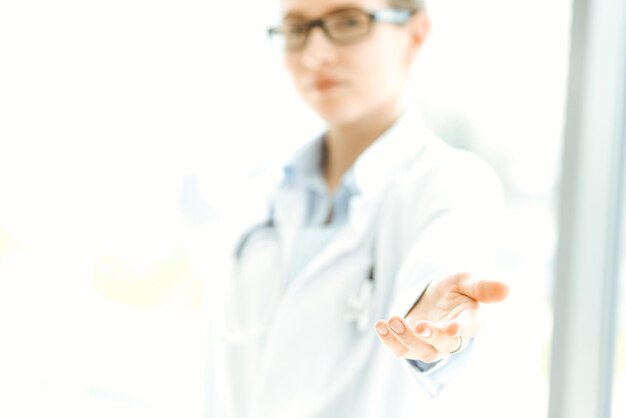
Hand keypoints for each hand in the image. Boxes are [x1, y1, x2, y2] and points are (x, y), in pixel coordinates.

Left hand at [374, 272, 508, 362]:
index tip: (452, 329)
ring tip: (391, 320)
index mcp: (470, 320)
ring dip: (405, 339)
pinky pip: (401, 350)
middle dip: (428, 336)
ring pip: (420, 352)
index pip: (468, 329)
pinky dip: (389, 340)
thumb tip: (507, 288)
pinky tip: (379, 325)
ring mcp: (431, 344)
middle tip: (417, 324)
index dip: (460, 330)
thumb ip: (482, 286)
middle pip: (441, 345)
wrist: (434, 296)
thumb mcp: (465, 279)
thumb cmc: (454, 287)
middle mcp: (452, 337)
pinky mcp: (412, 345)